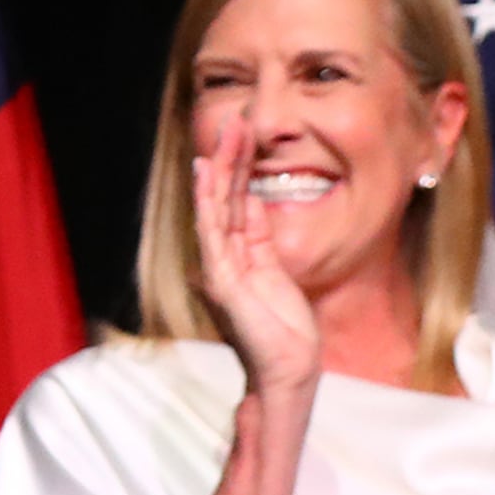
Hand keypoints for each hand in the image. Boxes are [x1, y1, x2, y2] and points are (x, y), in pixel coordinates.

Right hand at [191, 120, 318, 397]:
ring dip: (221, 169)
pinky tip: (208, 173)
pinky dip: (209, 201)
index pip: (237, 203)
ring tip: (226, 133)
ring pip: (216, 207)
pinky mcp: (220, 279)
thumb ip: (265, 242)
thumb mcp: (281, 277)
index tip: (243, 135)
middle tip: (234, 120)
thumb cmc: (287, 334)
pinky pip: (213, 232)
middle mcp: (222, 258)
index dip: (239, 169)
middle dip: (230, 159)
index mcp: (240, 257)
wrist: (286, 373)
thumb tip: (258, 202)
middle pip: (224, 199)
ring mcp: (218, 268)